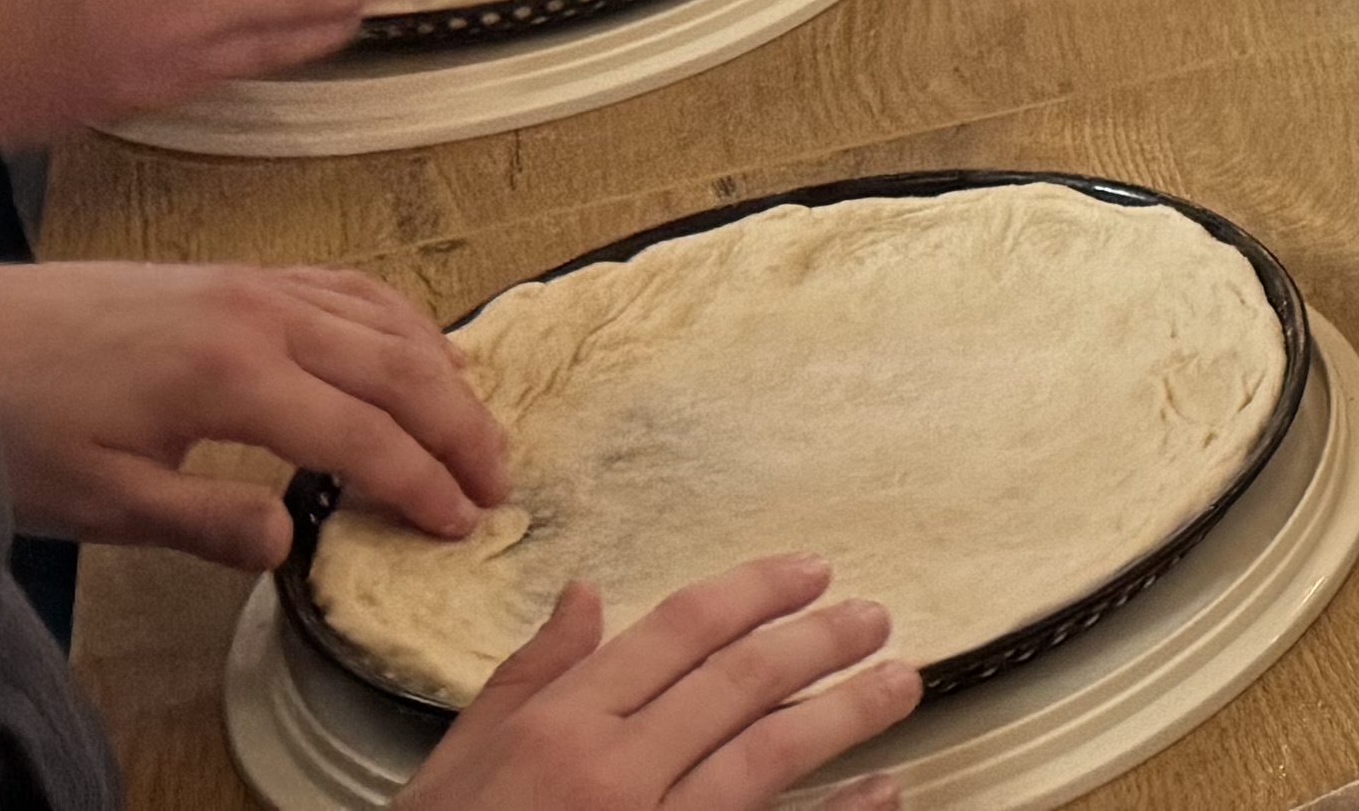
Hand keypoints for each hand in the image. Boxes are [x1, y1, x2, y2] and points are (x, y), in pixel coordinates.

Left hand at [0, 259, 498, 569]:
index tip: (460, 525)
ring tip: (475, 424)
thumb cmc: (21, 422)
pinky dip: (401, 321)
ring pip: (386, 319)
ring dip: (442, 372)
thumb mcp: (99, 499)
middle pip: (397, 367)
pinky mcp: (240, 274)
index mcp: (233, 375)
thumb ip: (203, 520)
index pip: (360, 435)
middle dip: (458, 426)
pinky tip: (414, 349)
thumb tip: (290, 545)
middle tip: (499, 481)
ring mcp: (257, 284)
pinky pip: (350, 288)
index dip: (418, 483)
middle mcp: (264, 315)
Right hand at [405, 561, 916, 810]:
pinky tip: (884, 790)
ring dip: (846, 713)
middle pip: (739, 685)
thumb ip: (527, 680)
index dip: (754, 592)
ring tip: (902, 682)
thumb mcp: (455, 765)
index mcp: (558, 727)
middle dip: (819, 642)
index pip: (678, 631)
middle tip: (876, 617)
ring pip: (768, 757)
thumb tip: (585, 596)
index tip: (812, 570)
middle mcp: (610, 773)